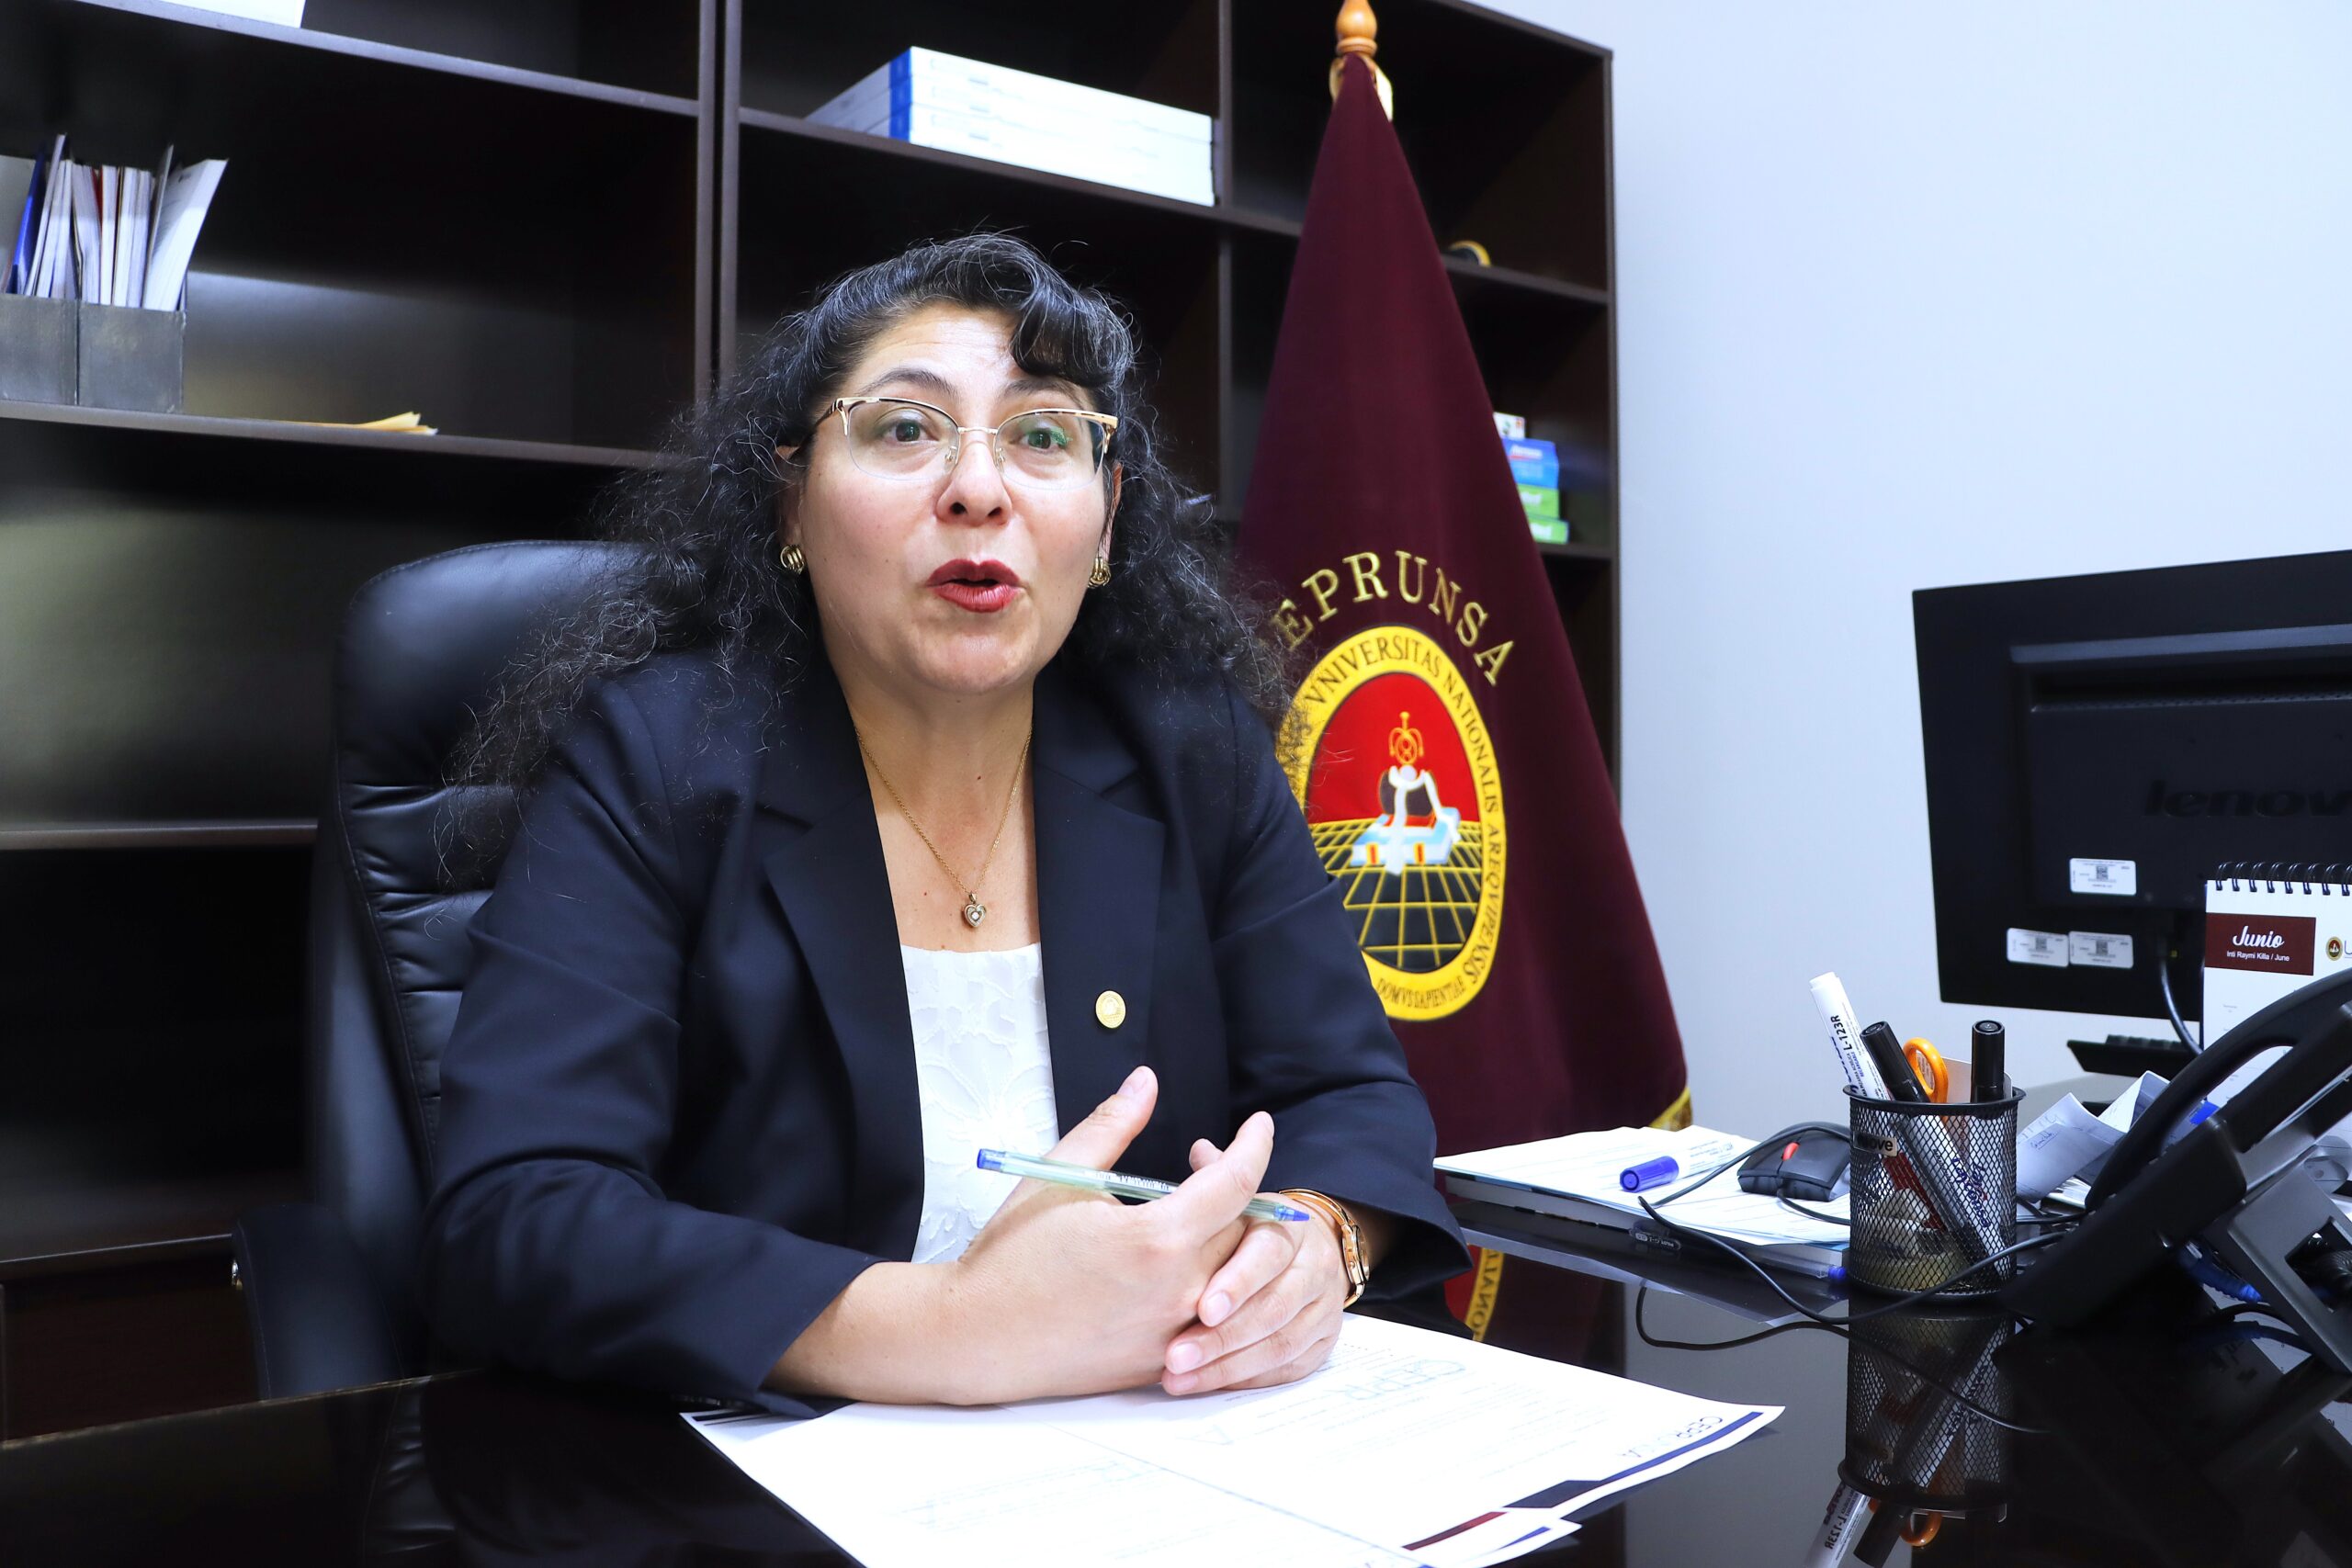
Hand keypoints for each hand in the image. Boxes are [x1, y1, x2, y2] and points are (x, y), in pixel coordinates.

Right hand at [946, 1066, 1274, 1402]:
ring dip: (1232, 1240)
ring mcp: (1174, 1333)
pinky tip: (1187, 1264)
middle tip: (1207, 1167)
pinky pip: (1217, 1321)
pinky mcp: (1164, 1363)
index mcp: (1156, 1240)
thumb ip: (1112, 1125)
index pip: (1235, 1183)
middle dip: (1240, 1191)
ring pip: (1240, 1280)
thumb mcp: (1059, 1176)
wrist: (976, 1339)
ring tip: (1200, 1214)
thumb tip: (1146, 1082)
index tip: (1257, 1125)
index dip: (1253, 1145)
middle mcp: (1178, 1291)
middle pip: (1247, 1232)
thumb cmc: (1011, 1258)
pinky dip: (1218, 1287)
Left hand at [1157, 1135, 1348, 1395]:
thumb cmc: (1248, 1229)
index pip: (1268, 1253)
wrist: (1306, 1254)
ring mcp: (1323, 1307)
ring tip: (1179, 1379)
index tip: (1200, 1307)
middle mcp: (1315, 1264)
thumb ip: (1215, 1179)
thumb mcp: (1235, 1201)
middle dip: (1223, 1335)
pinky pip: (1288, 1367)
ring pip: (1280, 1342)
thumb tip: (1201, 1151)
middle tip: (1176, 1357)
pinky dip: (1247, 1379)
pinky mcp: (1323, 1343)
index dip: (1237, 1281)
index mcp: (1289, 1225)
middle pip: (1275, 1305)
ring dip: (1227, 1365)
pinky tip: (1207, 1387)